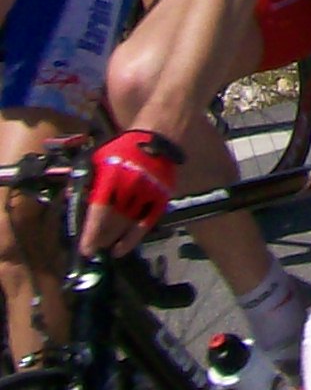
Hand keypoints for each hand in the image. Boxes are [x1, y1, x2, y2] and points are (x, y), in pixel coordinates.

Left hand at [81, 128, 182, 255]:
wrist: (156, 139)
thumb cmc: (123, 149)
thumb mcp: (99, 158)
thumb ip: (86, 179)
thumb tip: (70, 198)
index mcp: (113, 175)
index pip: (100, 211)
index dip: (92, 233)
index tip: (85, 249)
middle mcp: (131, 186)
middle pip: (113, 221)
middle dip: (101, 238)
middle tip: (93, 248)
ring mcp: (148, 193)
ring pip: (127, 225)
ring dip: (113, 238)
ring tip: (104, 248)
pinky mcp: (161, 198)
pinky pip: (146, 224)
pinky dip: (132, 239)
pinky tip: (121, 248)